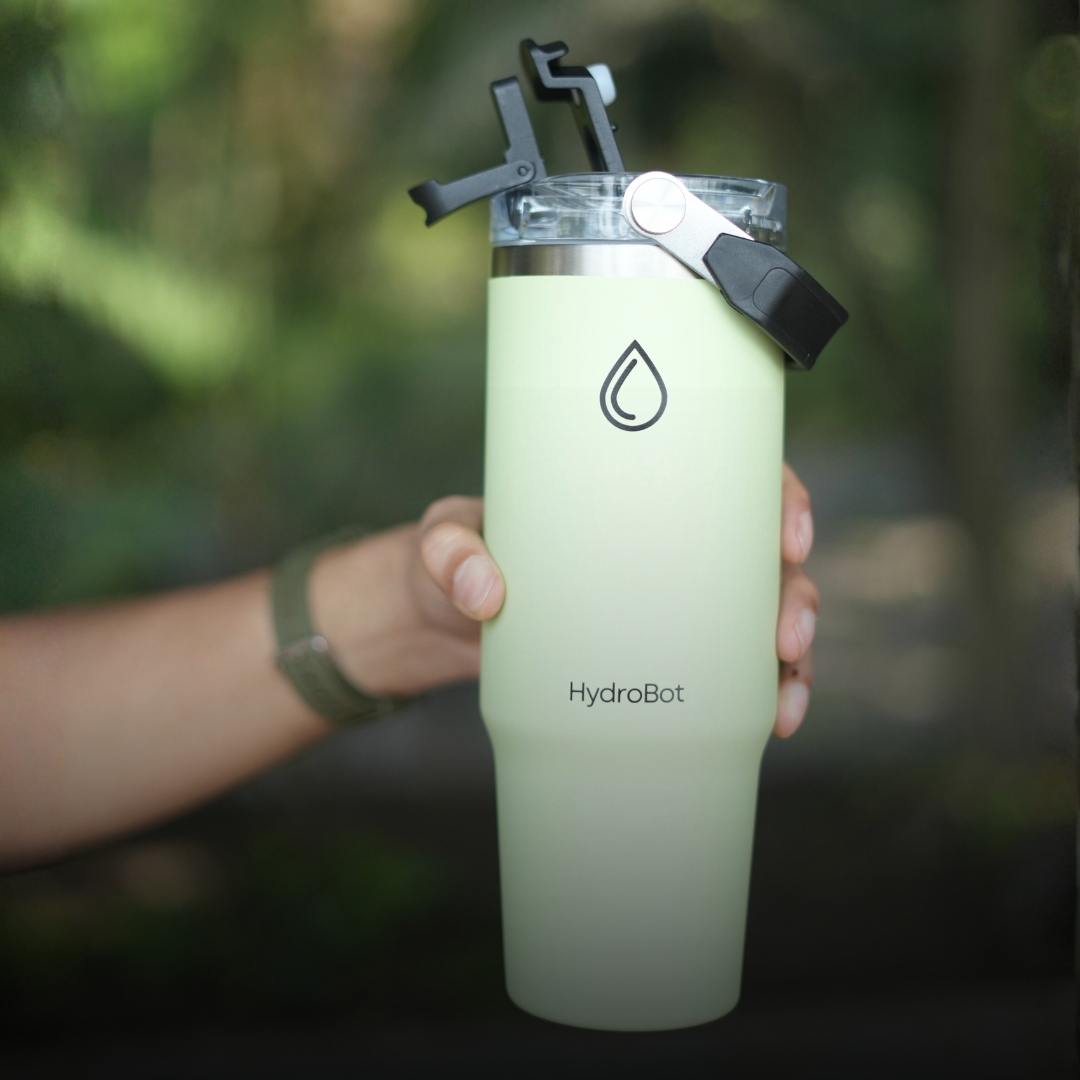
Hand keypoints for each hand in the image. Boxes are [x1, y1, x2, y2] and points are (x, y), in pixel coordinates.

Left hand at [312, 473, 817, 736]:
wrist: (438, 626)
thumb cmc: (452, 560)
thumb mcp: (443, 541)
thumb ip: (450, 551)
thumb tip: (485, 591)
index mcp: (631, 494)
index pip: (726, 475)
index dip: (777, 496)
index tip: (787, 532)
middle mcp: (663, 546)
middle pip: (759, 556)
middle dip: (793, 595)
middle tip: (785, 636)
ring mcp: (665, 605)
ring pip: (758, 619)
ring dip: (790, 658)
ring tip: (784, 700)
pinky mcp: (654, 658)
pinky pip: (726, 672)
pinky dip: (759, 694)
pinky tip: (773, 720)